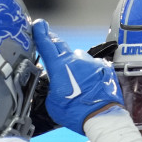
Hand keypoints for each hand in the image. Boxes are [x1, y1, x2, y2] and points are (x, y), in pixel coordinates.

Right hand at [31, 19, 123, 134]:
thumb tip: (54, 82)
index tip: (37, 25)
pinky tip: (87, 83)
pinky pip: (91, 65)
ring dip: (73, 63)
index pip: (46, 44)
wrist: (101, 116)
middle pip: (60, 45)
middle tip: (48, 39)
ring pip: (77, 57)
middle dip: (53, 42)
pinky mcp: (103, 67)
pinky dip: (87, 71)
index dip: (40, 33)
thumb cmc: (75, 113)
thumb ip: (51, 86)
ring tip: (74, 78)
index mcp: (59, 67)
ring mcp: (90, 62)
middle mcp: (75, 60)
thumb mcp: (52, 102)